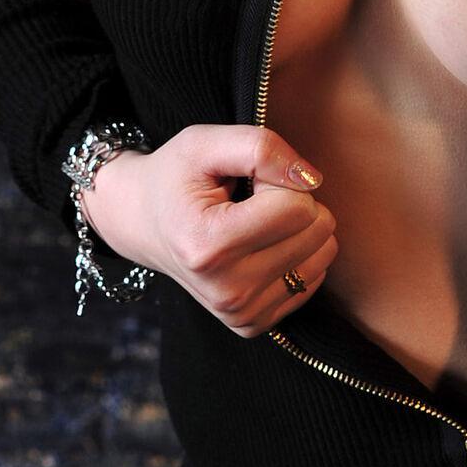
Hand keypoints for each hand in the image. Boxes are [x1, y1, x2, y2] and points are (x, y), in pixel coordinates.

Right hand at [80, 124, 338, 338]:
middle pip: (315, 230)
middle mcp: (226, 290)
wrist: (142, 224)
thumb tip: (312, 179)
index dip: (279, 177)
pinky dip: (295, 252)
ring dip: (295, 227)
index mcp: (209, 246)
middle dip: (290, 201)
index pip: (297, 207)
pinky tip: (257, 246)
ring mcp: (240, 313)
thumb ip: (261, 148)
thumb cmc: (175, 177)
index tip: (246, 178)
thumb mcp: (204, 143)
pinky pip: (314, 277)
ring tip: (252, 221)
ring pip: (323, 253)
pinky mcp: (253, 323)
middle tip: (248, 199)